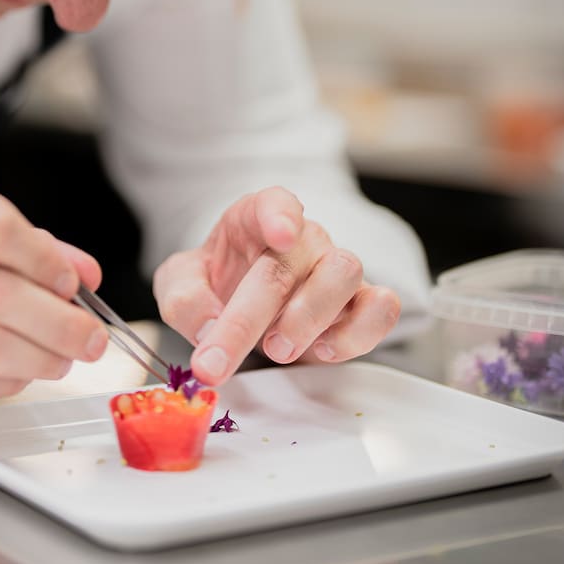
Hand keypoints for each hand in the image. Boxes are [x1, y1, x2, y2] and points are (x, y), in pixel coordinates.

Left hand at [152, 187, 400, 385]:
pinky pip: (382, 307)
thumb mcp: (181, 284)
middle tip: (218, 360)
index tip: (279, 236)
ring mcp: (335, 267)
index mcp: (256, 218)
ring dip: (309, 318)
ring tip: (276, 350)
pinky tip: (325, 350)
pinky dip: (359, 332)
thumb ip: (185, 299)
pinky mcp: (362, 303)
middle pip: (290, 263)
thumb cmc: (217, 284)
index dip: (280, 216)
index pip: (275, 203)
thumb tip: (208, 331)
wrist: (245, 306)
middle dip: (249, 317)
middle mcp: (303, 238)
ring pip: (344, 274)